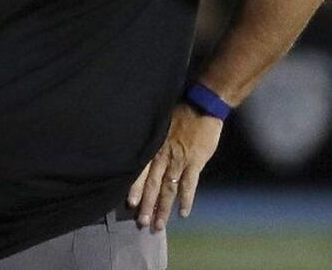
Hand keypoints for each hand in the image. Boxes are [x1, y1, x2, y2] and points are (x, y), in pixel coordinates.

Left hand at [127, 103, 222, 230]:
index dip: (135, 189)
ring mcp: (179, 161)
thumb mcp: (159, 126)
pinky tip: (183, 214)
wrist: (202, 106)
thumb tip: (143, 157)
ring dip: (164, 209)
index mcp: (153, 148)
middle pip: (152, 185)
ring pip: (168, 189)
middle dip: (147, 206)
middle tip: (142, 223)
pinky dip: (186, 200)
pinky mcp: (195, 163)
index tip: (130, 205)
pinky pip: (189, 185)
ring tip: (159, 225)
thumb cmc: (179, 113)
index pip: (141, 172)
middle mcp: (164, 157)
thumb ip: (153, 143)